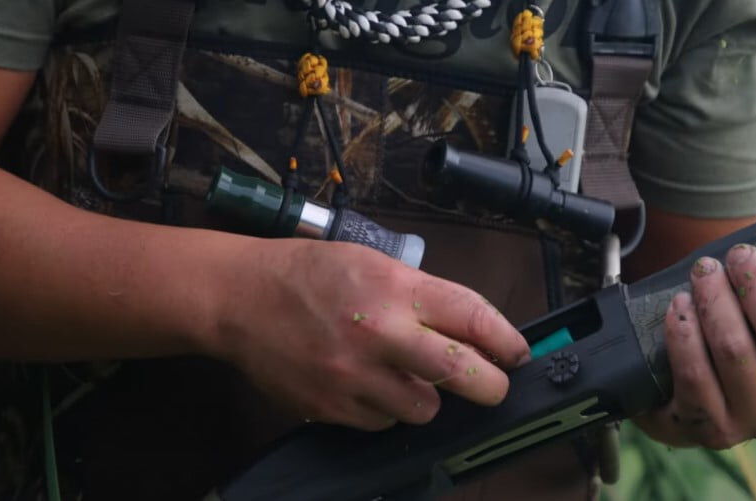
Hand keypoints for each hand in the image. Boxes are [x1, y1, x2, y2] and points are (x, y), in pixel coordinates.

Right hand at [213, 239, 530, 430]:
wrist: (238, 298)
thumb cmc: (306, 274)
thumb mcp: (370, 262)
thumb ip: (421, 295)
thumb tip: (473, 331)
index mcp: (393, 287)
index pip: (473, 316)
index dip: (507, 341)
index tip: (517, 353)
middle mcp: (378, 332)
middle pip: (461, 374)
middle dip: (490, 385)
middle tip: (492, 386)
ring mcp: (353, 375)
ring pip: (424, 408)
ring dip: (427, 398)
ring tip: (406, 377)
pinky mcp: (331, 406)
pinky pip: (382, 422)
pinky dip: (385, 409)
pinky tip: (366, 384)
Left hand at [636, 245, 755, 447]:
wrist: (697, 396)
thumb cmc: (751, 336)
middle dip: (752, 282)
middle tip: (735, 256)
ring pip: (734, 348)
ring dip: (714, 300)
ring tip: (703, 273)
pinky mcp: (714, 429)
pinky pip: (695, 372)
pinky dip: (683, 333)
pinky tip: (678, 307)